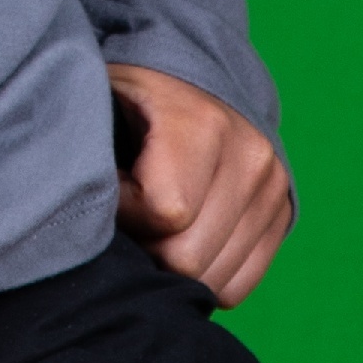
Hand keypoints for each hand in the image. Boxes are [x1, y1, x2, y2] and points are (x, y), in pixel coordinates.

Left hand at [110, 61, 292, 306]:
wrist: (189, 79)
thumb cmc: (131, 96)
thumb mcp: (99, 99)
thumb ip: (86, 150)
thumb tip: (81, 213)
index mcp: (203, 122)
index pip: (166, 213)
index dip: (125, 213)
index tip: (111, 189)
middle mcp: (250, 155)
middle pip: (189, 258)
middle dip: (146, 248)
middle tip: (129, 216)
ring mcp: (273, 187)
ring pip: (214, 279)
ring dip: (172, 266)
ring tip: (154, 223)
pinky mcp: (281, 213)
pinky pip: (239, 283)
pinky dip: (203, 276)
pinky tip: (182, 241)